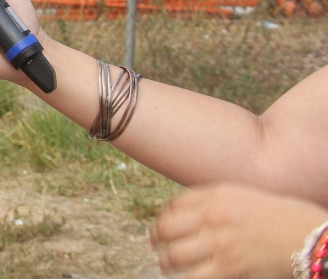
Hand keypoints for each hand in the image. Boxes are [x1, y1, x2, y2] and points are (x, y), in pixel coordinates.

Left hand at [151, 183, 327, 278]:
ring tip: (165, 265)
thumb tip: (190, 212)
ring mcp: (219, 242)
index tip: (163, 224)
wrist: (310, 235)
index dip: (163, 216)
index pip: (173, 204)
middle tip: (155, 244)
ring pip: (173, 255)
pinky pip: (194, 277)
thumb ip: (217, 201)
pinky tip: (184, 277)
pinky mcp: (229, 268)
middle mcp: (212, 216)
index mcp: (216, 195)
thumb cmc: (284, 217)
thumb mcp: (246, 196)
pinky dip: (184, 278)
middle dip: (156, 238)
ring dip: (165, 262)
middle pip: (165, 227)